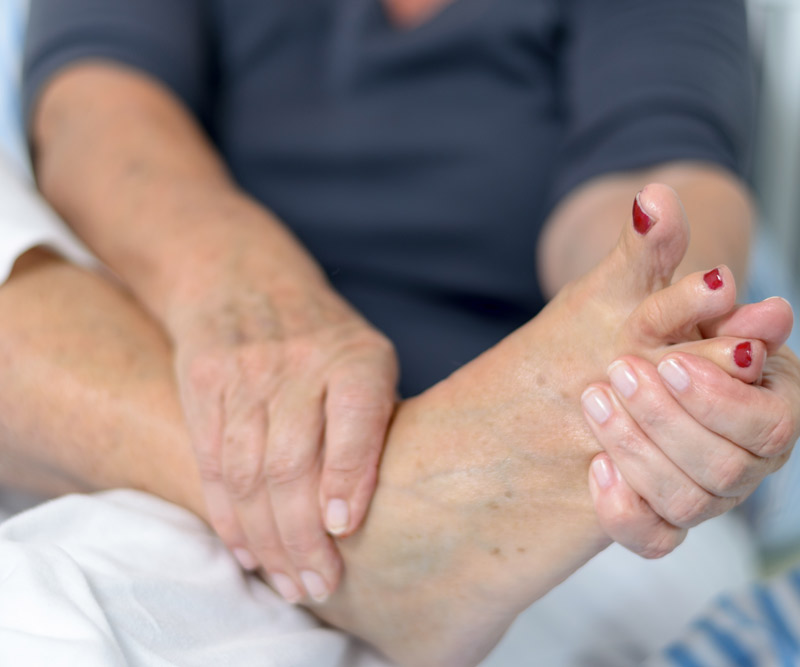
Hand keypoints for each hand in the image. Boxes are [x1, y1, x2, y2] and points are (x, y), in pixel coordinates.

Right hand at [172, 278, 397, 602]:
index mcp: (354, 355)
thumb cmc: (322, 335)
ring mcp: (244, 372)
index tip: (344, 529)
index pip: (354, 416)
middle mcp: (298, 361)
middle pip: (292, 460)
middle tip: (319, 584)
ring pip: (247, 472)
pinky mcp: (201, 383)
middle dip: (303, 535)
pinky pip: (211, 462)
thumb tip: (390, 507)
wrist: (242, 277)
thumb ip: (375, 421)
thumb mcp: (366, 356)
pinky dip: (228, 515)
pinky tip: (248, 550)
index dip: (348, 475)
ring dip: (267, 539)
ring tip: (288, 581)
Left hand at [586, 289, 799, 556]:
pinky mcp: (665, 518)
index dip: (719, 400)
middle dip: (665, 420)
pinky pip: (653, 539)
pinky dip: (622, 509)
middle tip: (618, 372)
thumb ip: (683, 283)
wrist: (629, 361)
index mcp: (774, 405)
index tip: (670, 364)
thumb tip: (717, 271)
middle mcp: (750, 461)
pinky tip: (594, 467)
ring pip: (687, 503)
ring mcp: (710, 496)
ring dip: (636, 451)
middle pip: (725, 469)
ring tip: (594, 401)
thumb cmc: (662, 327)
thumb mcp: (668, 298)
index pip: (769, 425)